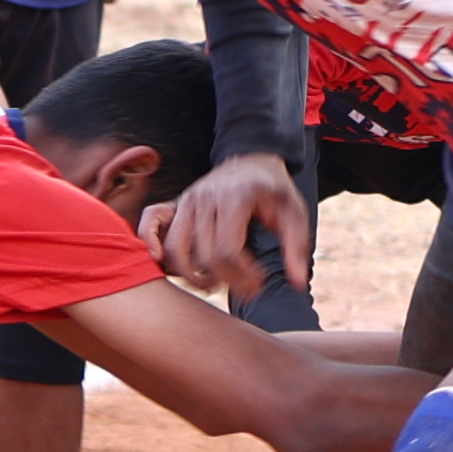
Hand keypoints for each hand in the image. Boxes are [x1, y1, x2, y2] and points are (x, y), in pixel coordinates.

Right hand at [165, 151, 310, 304]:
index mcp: (235, 198)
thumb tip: (298, 283)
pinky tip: (175, 269)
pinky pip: (155, 229)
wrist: (253, 160)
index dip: (242, 276)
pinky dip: (159, 251)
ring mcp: (187, 200)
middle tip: (247, 291)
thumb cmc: (274, 190)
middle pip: (204, 255)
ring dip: (191, 276)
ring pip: (176, 250)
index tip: (259, 285)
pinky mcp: (177, 204)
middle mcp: (205, 197)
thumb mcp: (295, 214)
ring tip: (215, 285)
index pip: (228, 250)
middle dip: (226, 281)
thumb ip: (296, 248)